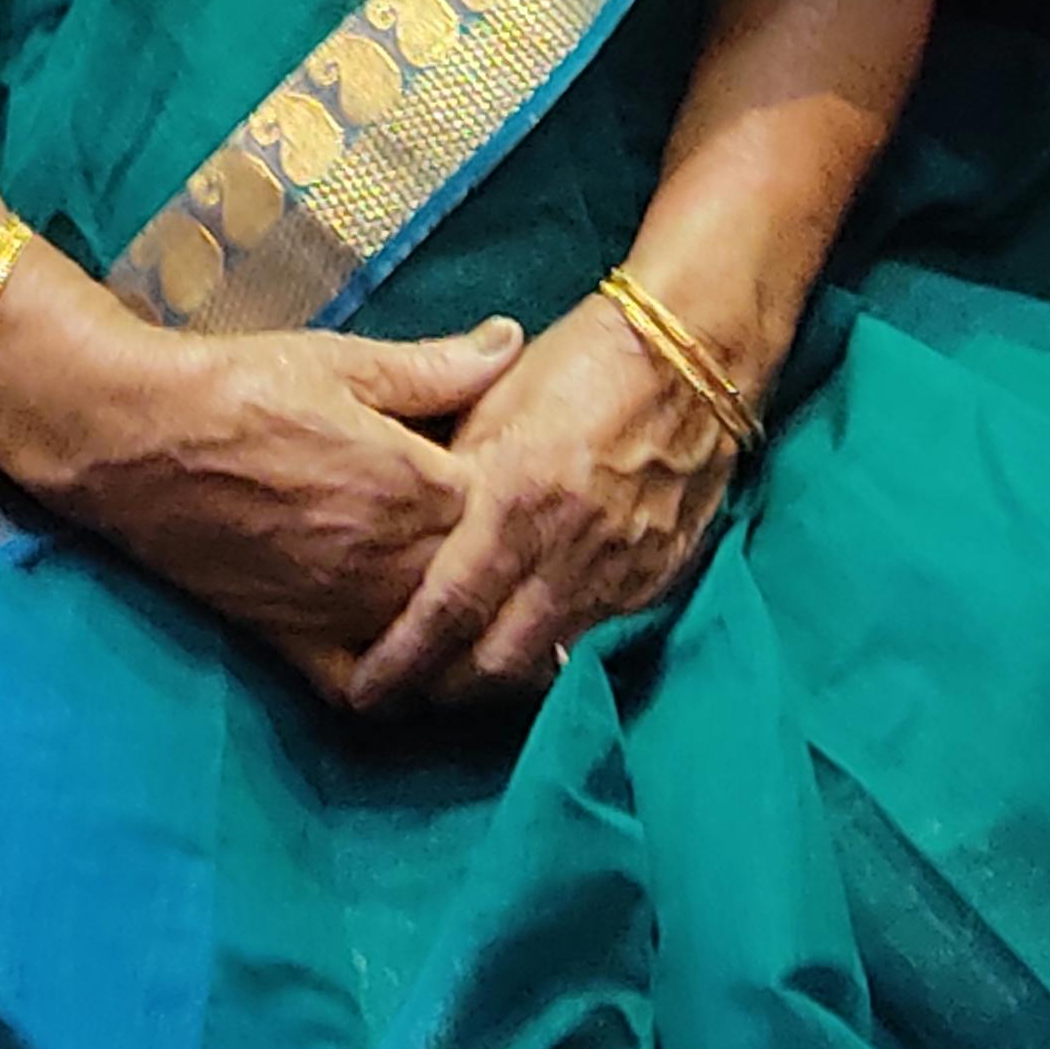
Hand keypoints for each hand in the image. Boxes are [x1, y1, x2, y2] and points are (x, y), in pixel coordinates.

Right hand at [55, 317, 519, 675]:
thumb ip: (438, 365)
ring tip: (496, 620)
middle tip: (532, 564)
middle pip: (484, 588)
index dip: (525, 501)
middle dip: (510, 575)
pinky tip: (415, 668)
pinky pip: (364, 688)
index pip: (510, 512)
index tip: (533, 487)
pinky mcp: (294, 640)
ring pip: (438, 646)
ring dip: (468, 635)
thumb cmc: (241, 385)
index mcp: (415, 484)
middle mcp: (390, 560)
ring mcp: (344, 609)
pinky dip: (396, 687)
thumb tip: (514, 338)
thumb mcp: (345, 362)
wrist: (137, 435)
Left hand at [336, 288, 753, 712]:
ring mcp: (620, 572)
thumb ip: (449, 478)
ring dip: (495, 684)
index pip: (447, 608)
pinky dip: (554, 658)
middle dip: (441, 690)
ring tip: (455, 684)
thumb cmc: (577, 365)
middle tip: (401, 695)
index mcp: (516, 498)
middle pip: (495, 662)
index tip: (359, 691)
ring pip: (547, 665)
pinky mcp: (657, 580)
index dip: (399, 660)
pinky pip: (598, 643)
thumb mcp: (492, 406)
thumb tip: (400, 530)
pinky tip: (525, 651)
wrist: (690, 353)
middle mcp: (569, 549)